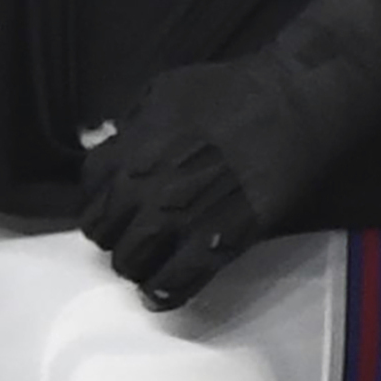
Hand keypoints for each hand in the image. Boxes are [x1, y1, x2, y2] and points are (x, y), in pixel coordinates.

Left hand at [81, 55, 315, 313]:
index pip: (88, 186)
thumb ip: (135, 122)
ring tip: (153, 258)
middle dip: (116, 230)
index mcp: (130, 149)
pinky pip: (171, 285)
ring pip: (129, 263)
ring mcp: (177, 221)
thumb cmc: (234, 90)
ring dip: (137, 262)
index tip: (117, 196)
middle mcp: (143, 189)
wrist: (291, 104)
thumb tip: (120, 144)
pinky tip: (165, 288)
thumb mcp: (166, 88)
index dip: (102, 192)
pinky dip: (162, 292)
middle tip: (136, 228)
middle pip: (101, 231)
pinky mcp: (214, 245)